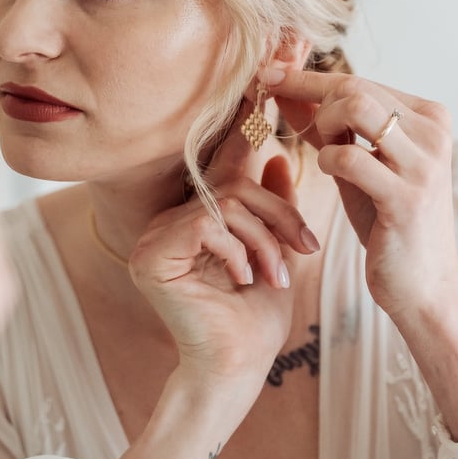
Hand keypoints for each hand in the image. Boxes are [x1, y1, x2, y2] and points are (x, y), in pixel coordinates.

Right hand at [128, 101, 317, 392]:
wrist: (239, 366)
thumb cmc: (256, 314)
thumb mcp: (275, 250)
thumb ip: (272, 205)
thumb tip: (276, 156)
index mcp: (195, 216)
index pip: (222, 168)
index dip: (244, 132)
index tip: (265, 91)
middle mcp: (168, 220)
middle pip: (230, 185)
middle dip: (277, 213)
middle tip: (305, 247)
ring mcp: (154, 237)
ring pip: (224, 204)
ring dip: (264, 239)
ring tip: (278, 274)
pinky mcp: (151, 254)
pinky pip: (207, 225)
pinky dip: (239, 250)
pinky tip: (246, 279)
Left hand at [267, 68, 457, 317]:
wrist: (422, 283)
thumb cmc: (386, 219)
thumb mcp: (353, 164)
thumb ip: (325, 126)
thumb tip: (284, 87)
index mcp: (426, 116)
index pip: (358, 80)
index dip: (306, 78)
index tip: (267, 75)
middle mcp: (432, 131)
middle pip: (353, 86)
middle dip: (307, 97)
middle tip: (293, 124)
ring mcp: (423, 163)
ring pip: (354, 107)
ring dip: (323, 126)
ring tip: (323, 152)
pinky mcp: (407, 197)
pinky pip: (348, 157)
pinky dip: (327, 160)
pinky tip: (330, 173)